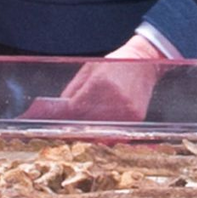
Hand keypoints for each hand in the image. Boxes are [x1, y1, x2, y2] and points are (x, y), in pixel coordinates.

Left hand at [20, 44, 166, 122]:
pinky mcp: (136, 117)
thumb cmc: (115, 63)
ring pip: (101, 130)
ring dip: (88, 134)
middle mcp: (115, 98)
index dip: (63, 119)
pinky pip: (115, 130)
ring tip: (79, 135)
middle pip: (87, 122)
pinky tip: (98, 132)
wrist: (145, 62)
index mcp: (100, 82)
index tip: (51, 124)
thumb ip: (73, 90)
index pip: (76, 108)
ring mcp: (127, 110)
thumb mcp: (90, 70)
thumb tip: (58, 110)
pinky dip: (106, 133)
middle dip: (73, 129)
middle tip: (62, 134)